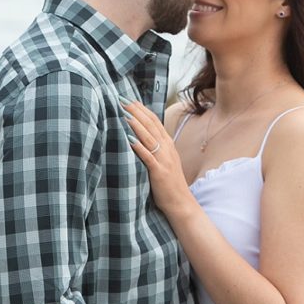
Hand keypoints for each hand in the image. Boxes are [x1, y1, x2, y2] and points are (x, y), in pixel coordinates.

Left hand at [122, 101, 194, 219]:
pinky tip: (129, 138)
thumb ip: (154, 149)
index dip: (142, 110)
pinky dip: (139, 147)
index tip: (129, 100)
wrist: (181, 203)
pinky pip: (148, 157)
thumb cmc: (169, 184)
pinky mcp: (159, 172)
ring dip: (136, 124)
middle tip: (122, 99)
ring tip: (123, 113)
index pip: (154, 121)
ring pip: (149, 137)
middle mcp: (167, 149)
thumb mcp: (164, 162)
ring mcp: (164, 160)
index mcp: (168, 145)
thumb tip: (139, 138)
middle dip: (136, 111)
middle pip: (151, 125)